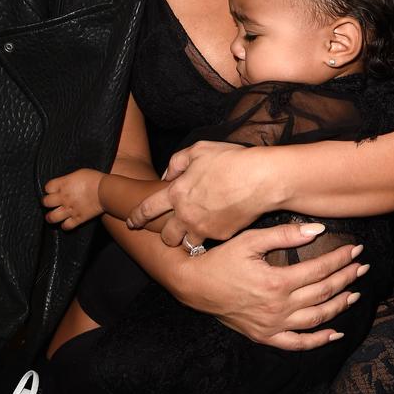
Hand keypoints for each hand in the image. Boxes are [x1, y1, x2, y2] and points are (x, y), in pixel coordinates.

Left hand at [43, 169, 103, 229]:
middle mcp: (64, 197)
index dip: (49, 189)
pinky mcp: (78, 218)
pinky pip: (66, 226)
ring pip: (52, 217)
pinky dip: (65, 225)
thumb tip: (63, 183)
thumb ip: (67, 179)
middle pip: (46, 202)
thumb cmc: (94, 179)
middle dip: (46, 202)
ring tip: (52, 215)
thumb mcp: (78, 173)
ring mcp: (70, 209)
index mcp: (63, 184)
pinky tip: (66, 222)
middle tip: (50, 203)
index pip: (47, 188)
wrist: (106, 190)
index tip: (52, 190)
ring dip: (50, 216)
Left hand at [129, 142, 268, 244]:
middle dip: (167, 235)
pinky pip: (210, 241)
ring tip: (197, 229)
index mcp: (177, 193)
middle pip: (167, 237)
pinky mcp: (222, 236)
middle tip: (173, 229)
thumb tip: (168, 175)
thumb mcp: (198, 150)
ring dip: (189, 238)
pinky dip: (211, 235)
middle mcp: (186, 215)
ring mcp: (204, 229)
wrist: (262, 179)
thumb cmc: (231, 161)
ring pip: (188, 243)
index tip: (132, 222)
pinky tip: (218, 223)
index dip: (136, 217)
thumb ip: (177, 162)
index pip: (148, 209)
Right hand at [171, 222, 365, 349]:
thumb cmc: (222, 259)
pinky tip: (335, 333)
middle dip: (346, 278)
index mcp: (277, 281)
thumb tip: (317, 230)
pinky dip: (318, 340)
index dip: (340, 258)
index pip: (319, 269)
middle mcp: (279, 307)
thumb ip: (284, 235)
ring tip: (354, 293)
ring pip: (316, 318)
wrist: (195, 286)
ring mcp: (273, 325)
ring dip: (339, 306)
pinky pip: (297, 343)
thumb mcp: (250, 240)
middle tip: (362, 267)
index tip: (355, 249)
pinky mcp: (265, 336)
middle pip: (323, 292)